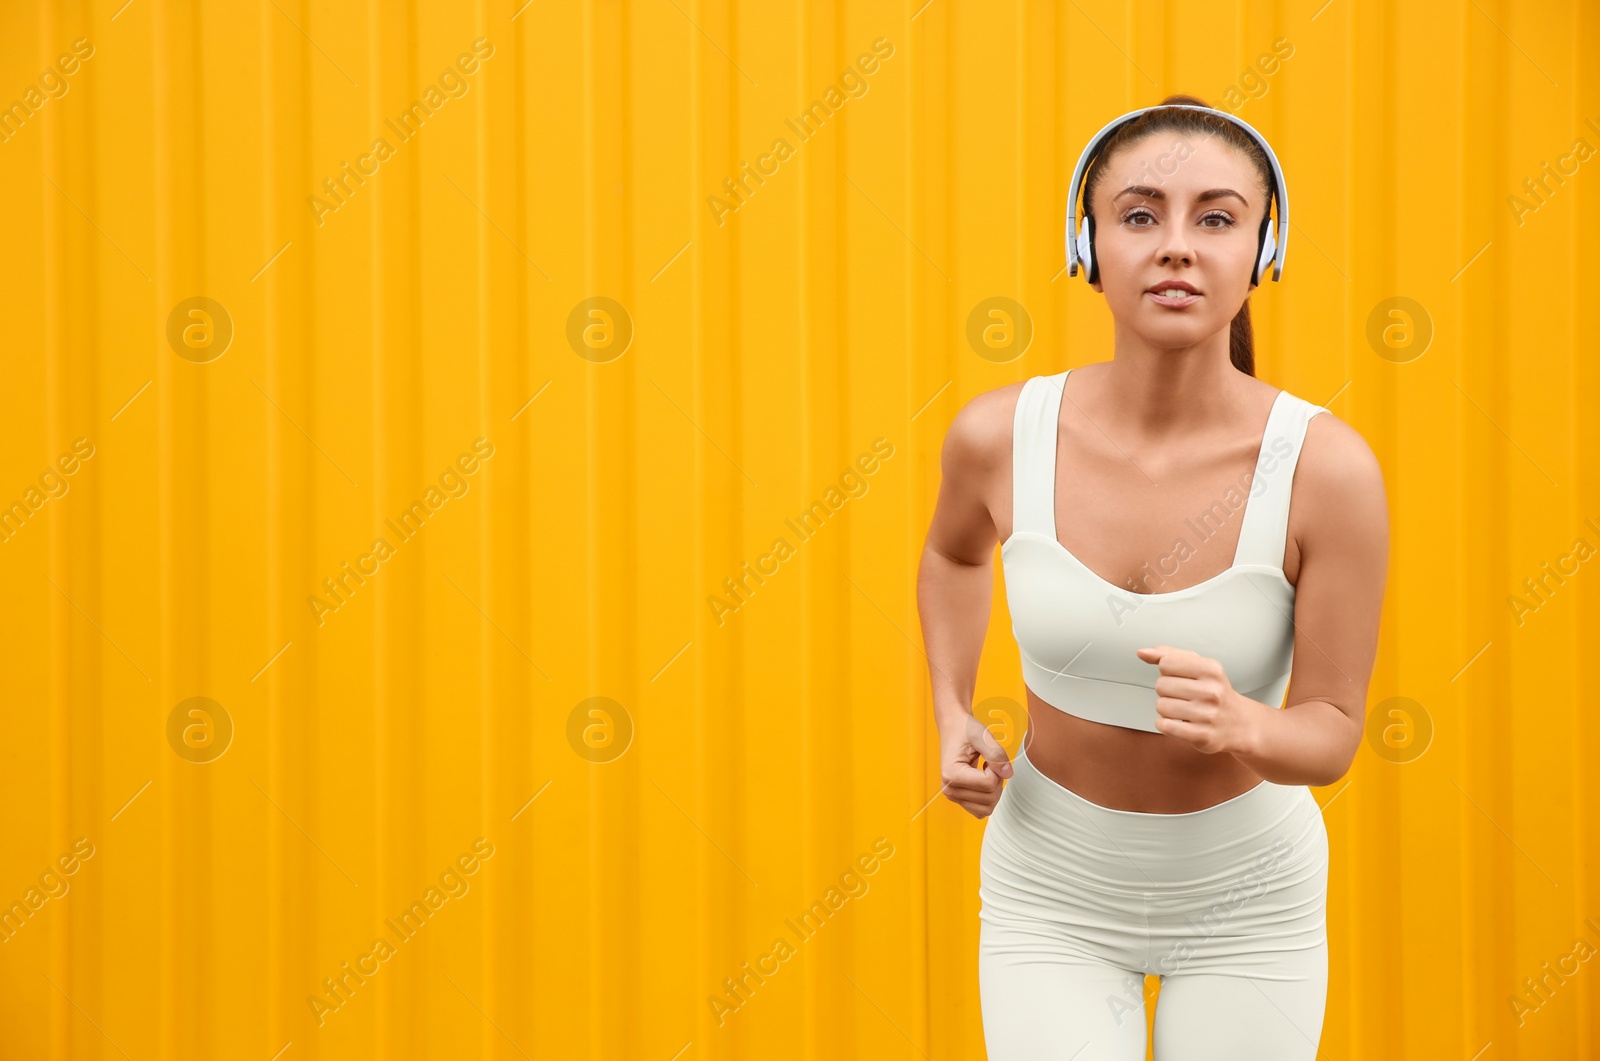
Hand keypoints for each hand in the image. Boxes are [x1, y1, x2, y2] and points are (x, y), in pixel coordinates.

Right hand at [938, 713, 1013, 818]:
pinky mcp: (959, 799)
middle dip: (997, 780)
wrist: (953, 728)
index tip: (988, 758)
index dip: (996, 770)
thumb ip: (996, 754)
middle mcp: (949, 789)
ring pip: (987, 808)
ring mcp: (953, 796)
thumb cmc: (965, 730)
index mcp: (951, 774)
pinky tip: (983, 780)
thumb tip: (1008, 774)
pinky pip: (982, 810)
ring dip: (994, 790)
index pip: (988, 784)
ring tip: (985, 771)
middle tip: (989, 763)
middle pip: (990, 799)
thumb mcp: (982, 736)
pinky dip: (988, 797)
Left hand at [1136, 645, 1262, 756]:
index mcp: (1211, 669)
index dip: (1168, 671)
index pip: (1166, 663)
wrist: (1239, 723)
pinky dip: (1165, 724)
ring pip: (1161, 706)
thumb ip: (1169, 655)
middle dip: (1167, 691)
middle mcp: (1212, 691)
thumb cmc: (1215, 692)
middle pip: (1161, 685)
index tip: (1182, 677)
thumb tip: (1142, 652)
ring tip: (1184, 710)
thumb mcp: (1198, 666)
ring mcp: (1208, 715)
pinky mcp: (1202, 736)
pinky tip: (1179, 722)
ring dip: (1167, 709)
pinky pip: (1165, 726)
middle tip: (1185, 696)